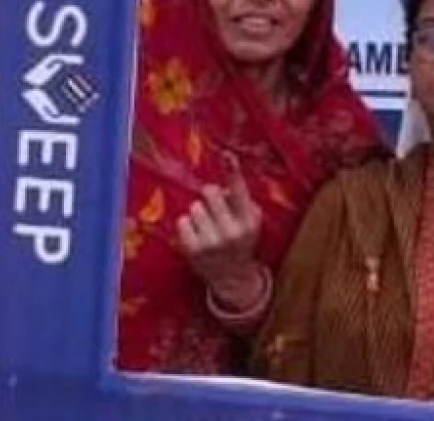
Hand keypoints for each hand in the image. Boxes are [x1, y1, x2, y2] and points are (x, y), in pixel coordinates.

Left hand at [176, 162, 263, 306]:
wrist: (233, 279)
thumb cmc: (241, 242)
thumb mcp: (251, 222)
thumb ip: (241, 202)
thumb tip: (222, 187)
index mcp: (248, 221)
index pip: (239, 191)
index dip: (233, 171)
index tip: (227, 155)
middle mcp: (231, 231)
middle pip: (209, 192)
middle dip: (210, 197)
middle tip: (214, 209)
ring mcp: (211, 242)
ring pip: (194, 207)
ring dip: (198, 214)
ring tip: (208, 227)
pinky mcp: (193, 250)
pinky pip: (182, 221)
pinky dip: (187, 226)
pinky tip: (198, 236)